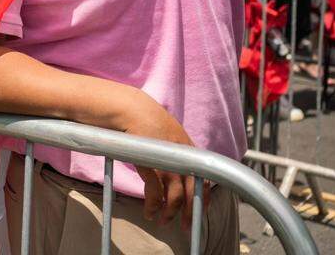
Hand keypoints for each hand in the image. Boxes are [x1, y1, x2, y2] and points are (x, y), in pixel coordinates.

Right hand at [117, 92, 208, 229]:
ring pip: (175, 198)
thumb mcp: (166, 130)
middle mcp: (182, 159)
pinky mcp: (151, 169)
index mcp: (188, 149)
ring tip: (163, 222)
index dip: (203, 196)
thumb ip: (173, 146)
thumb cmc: (143, 117)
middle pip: (192, 192)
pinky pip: (155, 195)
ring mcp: (167, 165)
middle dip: (189, 212)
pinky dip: (153, 206)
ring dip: (169, 213)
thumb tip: (172, 158)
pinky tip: (149, 212)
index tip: (200, 208)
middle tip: (186, 225)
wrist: (130, 109)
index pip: (203, 178)